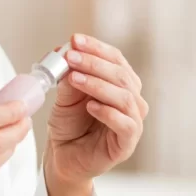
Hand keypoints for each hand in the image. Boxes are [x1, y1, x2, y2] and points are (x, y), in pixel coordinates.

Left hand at [44, 33, 147, 195]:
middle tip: (71, 57)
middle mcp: (131, 100)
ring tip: (74, 79)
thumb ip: (68, 76)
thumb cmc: (69, 124)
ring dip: (98, 85)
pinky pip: (126, 125)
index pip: (115, 59)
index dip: (97, 48)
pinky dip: (108, 112)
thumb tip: (65, 52)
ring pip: (125, 97)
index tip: (75, 40)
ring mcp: (132, 121)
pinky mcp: (127, 143)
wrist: (63, 156)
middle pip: (121, 75)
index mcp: (119, 83)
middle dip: (94, 63)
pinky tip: (90, 106)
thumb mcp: (65, 96)